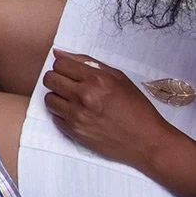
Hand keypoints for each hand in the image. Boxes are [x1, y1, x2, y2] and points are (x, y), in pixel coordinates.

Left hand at [43, 50, 176, 171]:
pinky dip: (62, 114)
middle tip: (70, 85)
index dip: (64, 67)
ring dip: (58, 97)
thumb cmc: (136, 109)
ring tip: (74, 100)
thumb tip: (59, 54)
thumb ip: (87, 62)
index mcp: (97, 80)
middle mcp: (84, 97)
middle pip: (50, 79)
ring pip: (48, 98)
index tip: (71, 73)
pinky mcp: (74, 132)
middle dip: (58, 79)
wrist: (147, 142)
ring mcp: (77, 116)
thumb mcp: (119, 78)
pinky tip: (78, 114)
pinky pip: (54, 116)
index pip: (59, 64)